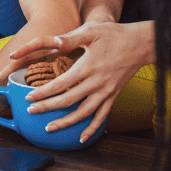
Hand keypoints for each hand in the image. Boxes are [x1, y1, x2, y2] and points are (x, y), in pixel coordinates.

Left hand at [0, 20, 153, 141]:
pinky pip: (102, 116)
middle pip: (68, 101)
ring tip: (49, 128)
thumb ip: (71, 39)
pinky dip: (92, 128)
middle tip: (31, 111)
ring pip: (83, 113)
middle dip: (47, 108)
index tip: (28, 97)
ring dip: (66, 122)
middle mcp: (97, 83)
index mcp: (87, 68)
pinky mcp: (114, 95)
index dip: (43, 92)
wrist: (141, 43)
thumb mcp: (91, 32)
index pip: (60, 84)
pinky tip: (82, 138)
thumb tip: (54, 40)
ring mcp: (106, 91)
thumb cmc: (114, 34)